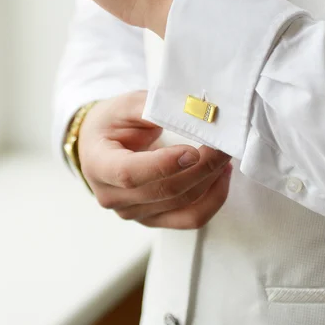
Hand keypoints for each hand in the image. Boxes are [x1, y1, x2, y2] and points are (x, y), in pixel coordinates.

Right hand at [78, 91, 231, 228]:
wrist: (101, 145)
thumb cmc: (113, 123)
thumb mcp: (127, 106)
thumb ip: (155, 107)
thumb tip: (192, 111)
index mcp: (100, 165)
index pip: (129, 173)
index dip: (163, 165)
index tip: (192, 151)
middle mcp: (114, 197)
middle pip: (165, 190)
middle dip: (202, 167)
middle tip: (222, 145)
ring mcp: (135, 213)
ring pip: (183, 205)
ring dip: (211, 180)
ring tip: (225, 156)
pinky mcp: (155, 219)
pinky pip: (191, 219)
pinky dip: (213, 199)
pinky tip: (221, 176)